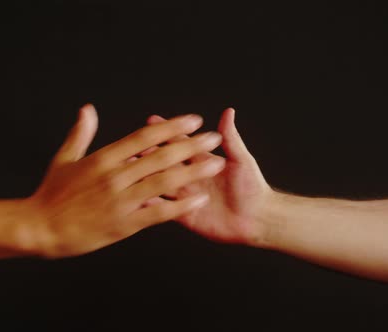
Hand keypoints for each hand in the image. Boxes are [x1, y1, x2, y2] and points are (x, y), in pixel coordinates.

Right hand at [19, 104, 225, 257]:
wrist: (39, 228)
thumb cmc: (51, 194)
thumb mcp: (64, 159)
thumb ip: (80, 134)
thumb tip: (88, 109)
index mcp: (103, 158)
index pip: (144, 137)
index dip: (171, 127)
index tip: (193, 120)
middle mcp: (115, 176)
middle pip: (160, 155)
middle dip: (191, 145)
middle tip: (214, 138)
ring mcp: (121, 200)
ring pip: (164, 181)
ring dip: (193, 171)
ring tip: (216, 163)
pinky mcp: (124, 223)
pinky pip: (158, 212)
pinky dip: (181, 205)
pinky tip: (199, 199)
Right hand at [142, 108, 273, 244]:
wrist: (258, 219)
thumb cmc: (253, 188)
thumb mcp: (241, 160)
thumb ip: (231, 139)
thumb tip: (228, 112)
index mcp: (203, 162)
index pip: (180, 144)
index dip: (166, 132)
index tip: (152, 120)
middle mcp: (191, 178)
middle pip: (166, 162)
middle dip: (149, 152)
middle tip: (132, 144)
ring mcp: (187, 196)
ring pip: (161, 184)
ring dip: (146, 176)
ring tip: (129, 167)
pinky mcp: (185, 215)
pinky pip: (165, 208)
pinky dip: (152, 202)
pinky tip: (136, 197)